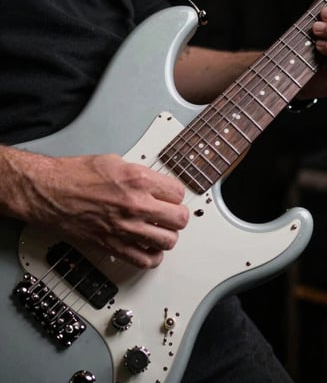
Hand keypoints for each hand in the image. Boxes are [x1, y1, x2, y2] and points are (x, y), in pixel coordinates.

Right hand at [3, 149, 188, 267]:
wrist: (50, 192)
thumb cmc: (75, 175)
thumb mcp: (115, 162)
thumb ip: (140, 174)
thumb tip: (155, 183)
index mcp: (138, 180)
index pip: (179, 192)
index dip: (175, 194)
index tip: (170, 196)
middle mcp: (136, 205)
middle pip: (180, 218)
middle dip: (177, 215)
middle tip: (170, 213)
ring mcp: (126, 228)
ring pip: (168, 241)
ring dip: (167, 236)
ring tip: (160, 230)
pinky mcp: (114, 246)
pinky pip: (145, 260)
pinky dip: (152, 256)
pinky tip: (148, 247)